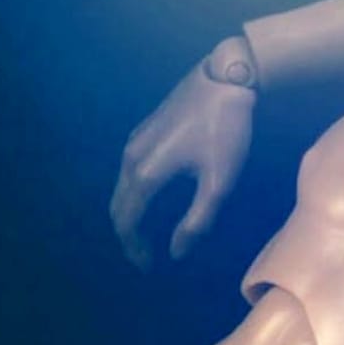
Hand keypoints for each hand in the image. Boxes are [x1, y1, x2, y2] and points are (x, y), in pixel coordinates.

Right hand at [110, 64, 255, 269]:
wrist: (224, 79)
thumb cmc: (225, 131)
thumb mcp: (219, 182)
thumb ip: (196, 221)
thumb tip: (176, 251)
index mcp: (146, 174)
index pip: (127, 222)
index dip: (134, 248)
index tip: (148, 265)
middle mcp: (130, 158)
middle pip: (117, 206)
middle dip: (128, 235)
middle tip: (145, 255)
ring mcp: (134, 141)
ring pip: (121, 187)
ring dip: (129, 213)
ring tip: (146, 233)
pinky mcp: (143, 130)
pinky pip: (127, 171)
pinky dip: (133, 193)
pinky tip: (150, 199)